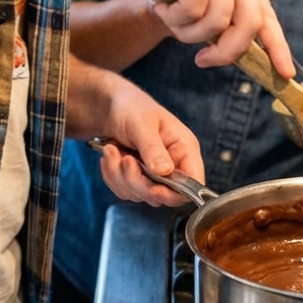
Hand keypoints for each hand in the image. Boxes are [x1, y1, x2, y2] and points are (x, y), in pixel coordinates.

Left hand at [95, 77, 205, 207]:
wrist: (109, 108)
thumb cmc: (131, 107)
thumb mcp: (142, 123)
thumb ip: (153, 148)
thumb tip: (164, 171)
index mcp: (184, 148)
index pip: (193, 182)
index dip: (177, 193)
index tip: (154, 189)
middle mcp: (174, 165)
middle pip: (164, 195)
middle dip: (137, 181)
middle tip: (124, 159)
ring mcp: (155, 175)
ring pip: (140, 195)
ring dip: (120, 176)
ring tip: (111, 150)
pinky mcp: (137, 179)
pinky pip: (125, 191)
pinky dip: (112, 175)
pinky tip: (110, 155)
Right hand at [117, 0, 292, 79]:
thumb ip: (218, 8)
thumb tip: (240, 38)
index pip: (267, 14)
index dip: (278, 47)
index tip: (285, 73)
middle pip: (250, 24)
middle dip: (226, 52)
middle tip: (202, 60)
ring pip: (217, 22)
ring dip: (187, 32)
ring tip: (168, 18)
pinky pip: (193, 10)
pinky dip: (172, 17)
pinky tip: (159, 5)